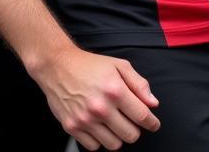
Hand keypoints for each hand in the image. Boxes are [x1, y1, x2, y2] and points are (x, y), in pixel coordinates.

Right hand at [34, 46, 159, 149]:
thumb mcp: (117, 65)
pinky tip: (96, 124)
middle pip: (131, 135)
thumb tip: (153, 103)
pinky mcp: (72, 127)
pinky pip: (94, 147)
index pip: (143, 117)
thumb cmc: (87, 64)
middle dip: (134, 128)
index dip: (152, 122)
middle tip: (127, 118)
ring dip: (116, 135)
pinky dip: (98, 139)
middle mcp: (100, 107)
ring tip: (110, 121)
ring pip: (114, 145)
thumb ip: (139, 83)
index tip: (151, 123)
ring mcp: (85, 119)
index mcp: (114, 90)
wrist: (56, 64)